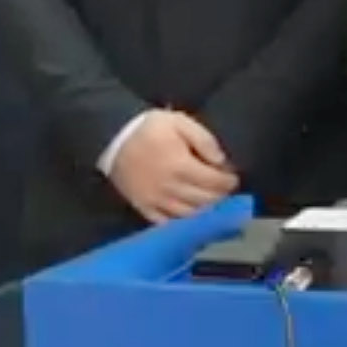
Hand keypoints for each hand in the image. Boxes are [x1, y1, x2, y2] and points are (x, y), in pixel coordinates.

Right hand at [108, 110, 238, 224]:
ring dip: (205, 211)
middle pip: (205, 201)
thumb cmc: (149, 128)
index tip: (233, 178)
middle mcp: (170, 189)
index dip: (228, 182)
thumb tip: (221, 161)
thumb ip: (205, 141)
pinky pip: (167, 223)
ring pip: (189, 215)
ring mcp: (156, 202)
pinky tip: (191, 216)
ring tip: (213, 202)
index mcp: (181, 167)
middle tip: (225, 191)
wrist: (112, 138)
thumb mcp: (180, 122)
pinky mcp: (144, 208)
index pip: (215, 183)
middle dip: (221, 197)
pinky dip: (183, 223)